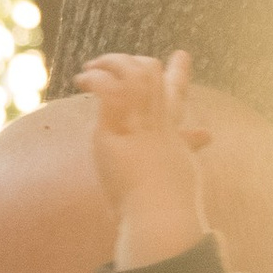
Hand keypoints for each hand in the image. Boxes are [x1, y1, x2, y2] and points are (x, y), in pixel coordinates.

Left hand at [77, 49, 210, 269]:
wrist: (160, 216)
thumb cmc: (167, 212)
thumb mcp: (175, 189)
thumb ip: (180, 176)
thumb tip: (190, 165)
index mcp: (170, 139)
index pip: (177, 100)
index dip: (178, 76)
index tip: (180, 56)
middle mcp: (158, 125)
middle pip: (156, 79)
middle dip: (138, 62)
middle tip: (110, 61)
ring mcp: (140, 124)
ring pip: (133, 76)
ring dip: (109, 66)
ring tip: (89, 70)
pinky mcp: (119, 129)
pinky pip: (110, 90)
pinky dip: (96, 80)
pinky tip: (83, 80)